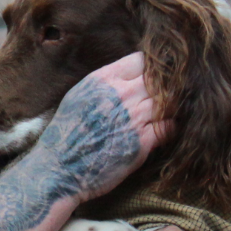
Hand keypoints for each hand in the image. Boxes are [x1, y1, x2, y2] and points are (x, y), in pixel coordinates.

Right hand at [30, 52, 168, 203]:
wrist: (58, 170)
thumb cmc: (65, 134)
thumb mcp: (77, 97)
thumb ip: (103, 84)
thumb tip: (127, 77)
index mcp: (103, 80)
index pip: (142, 60)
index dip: (152, 68)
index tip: (154, 77)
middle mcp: (121, 95)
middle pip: (160, 79)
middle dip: (166, 86)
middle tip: (169, 95)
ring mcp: (134, 118)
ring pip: (171, 101)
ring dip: (173, 106)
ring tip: (170, 111)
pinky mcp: (143, 142)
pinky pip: (170, 126)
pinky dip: (172, 127)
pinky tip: (166, 130)